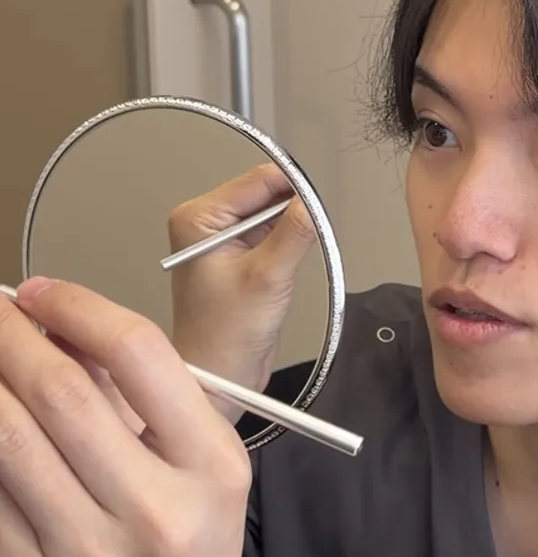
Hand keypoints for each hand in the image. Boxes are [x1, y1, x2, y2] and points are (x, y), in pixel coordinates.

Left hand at [0, 278, 270, 556]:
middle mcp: (155, 513)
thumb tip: (63, 330)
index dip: (79, 309)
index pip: (141, 357)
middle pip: (62, 392)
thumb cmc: (195, 550)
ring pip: (6, 440)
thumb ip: (149, 402)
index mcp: (212, 470)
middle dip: (10, 335)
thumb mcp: (205, 471)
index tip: (42, 290)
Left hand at [168, 163, 316, 405]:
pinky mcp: (239, 255)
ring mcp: (222, 238)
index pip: (258, 181)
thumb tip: (315, 200)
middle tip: (311, 236)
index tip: (319, 208)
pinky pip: (272, 232)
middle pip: (265, 193)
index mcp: (198, 217)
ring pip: (272, 213)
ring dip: (292, 228)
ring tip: (294, 258)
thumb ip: (295, 232)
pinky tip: (290, 264)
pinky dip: (289, 242)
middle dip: (293, 210)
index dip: (294, 188)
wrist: (219, 376)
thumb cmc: (227, 333)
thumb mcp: (268, 276)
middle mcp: (206, 222)